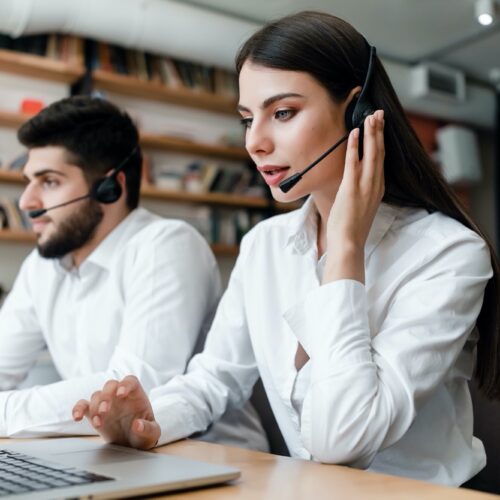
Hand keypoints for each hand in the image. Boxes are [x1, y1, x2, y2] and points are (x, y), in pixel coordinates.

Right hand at [72, 376, 160, 449]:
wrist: (133, 443)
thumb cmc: (145, 433)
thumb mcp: (152, 433)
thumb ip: (148, 429)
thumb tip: (138, 425)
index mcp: (136, 395)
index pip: (130, 381)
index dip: (125, 384)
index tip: (121, 394)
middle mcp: (119, 396)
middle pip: (110, 385)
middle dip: (106, 396)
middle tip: (105, 410)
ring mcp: (106, 403)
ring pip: (97, 395)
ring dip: (95, 406)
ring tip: (99, 423)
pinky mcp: (94, 413)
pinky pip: (83, 405)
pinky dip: (78, 408)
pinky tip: (77, 417)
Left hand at [323, 110, 384, 283]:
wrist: (349, 242)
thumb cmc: (351, 227)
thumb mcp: (361, 206)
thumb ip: (361, 192)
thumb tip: (355, 183)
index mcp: (378, 188)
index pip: (381, 160)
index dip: (381, 141)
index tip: (380, 126)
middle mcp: (375, 185)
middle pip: (379, 152)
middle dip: (379, 131)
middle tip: (379, 113)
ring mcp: (365, 186)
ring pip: (371, 154)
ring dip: (371, 133)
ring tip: (370, 117)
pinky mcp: (352, 188)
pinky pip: (353, 162)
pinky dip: (355, 146)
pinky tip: (354, 133)